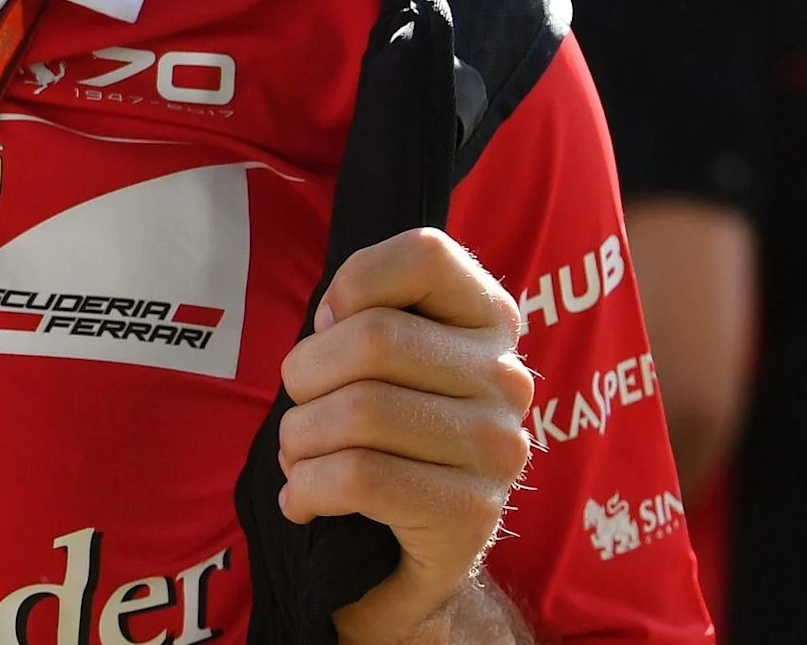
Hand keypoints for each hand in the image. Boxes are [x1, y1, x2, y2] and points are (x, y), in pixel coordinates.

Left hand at [277, 228, 536, 642]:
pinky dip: (307, 489)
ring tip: (300, 458)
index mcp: (488, 319)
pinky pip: (359, 478)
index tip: (333, 325)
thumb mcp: (376, 356)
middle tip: (300, 407)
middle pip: (374, 339)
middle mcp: (507, 380)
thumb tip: (336, 315)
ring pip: (360, 411)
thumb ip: (364, 310)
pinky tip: (302, 500)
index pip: (426, 253)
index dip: (353, 283)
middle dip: (305, 374)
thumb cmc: (379, 434)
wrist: (406, 552)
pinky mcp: (472, 515)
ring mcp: (498, 450)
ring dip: (299, 439)